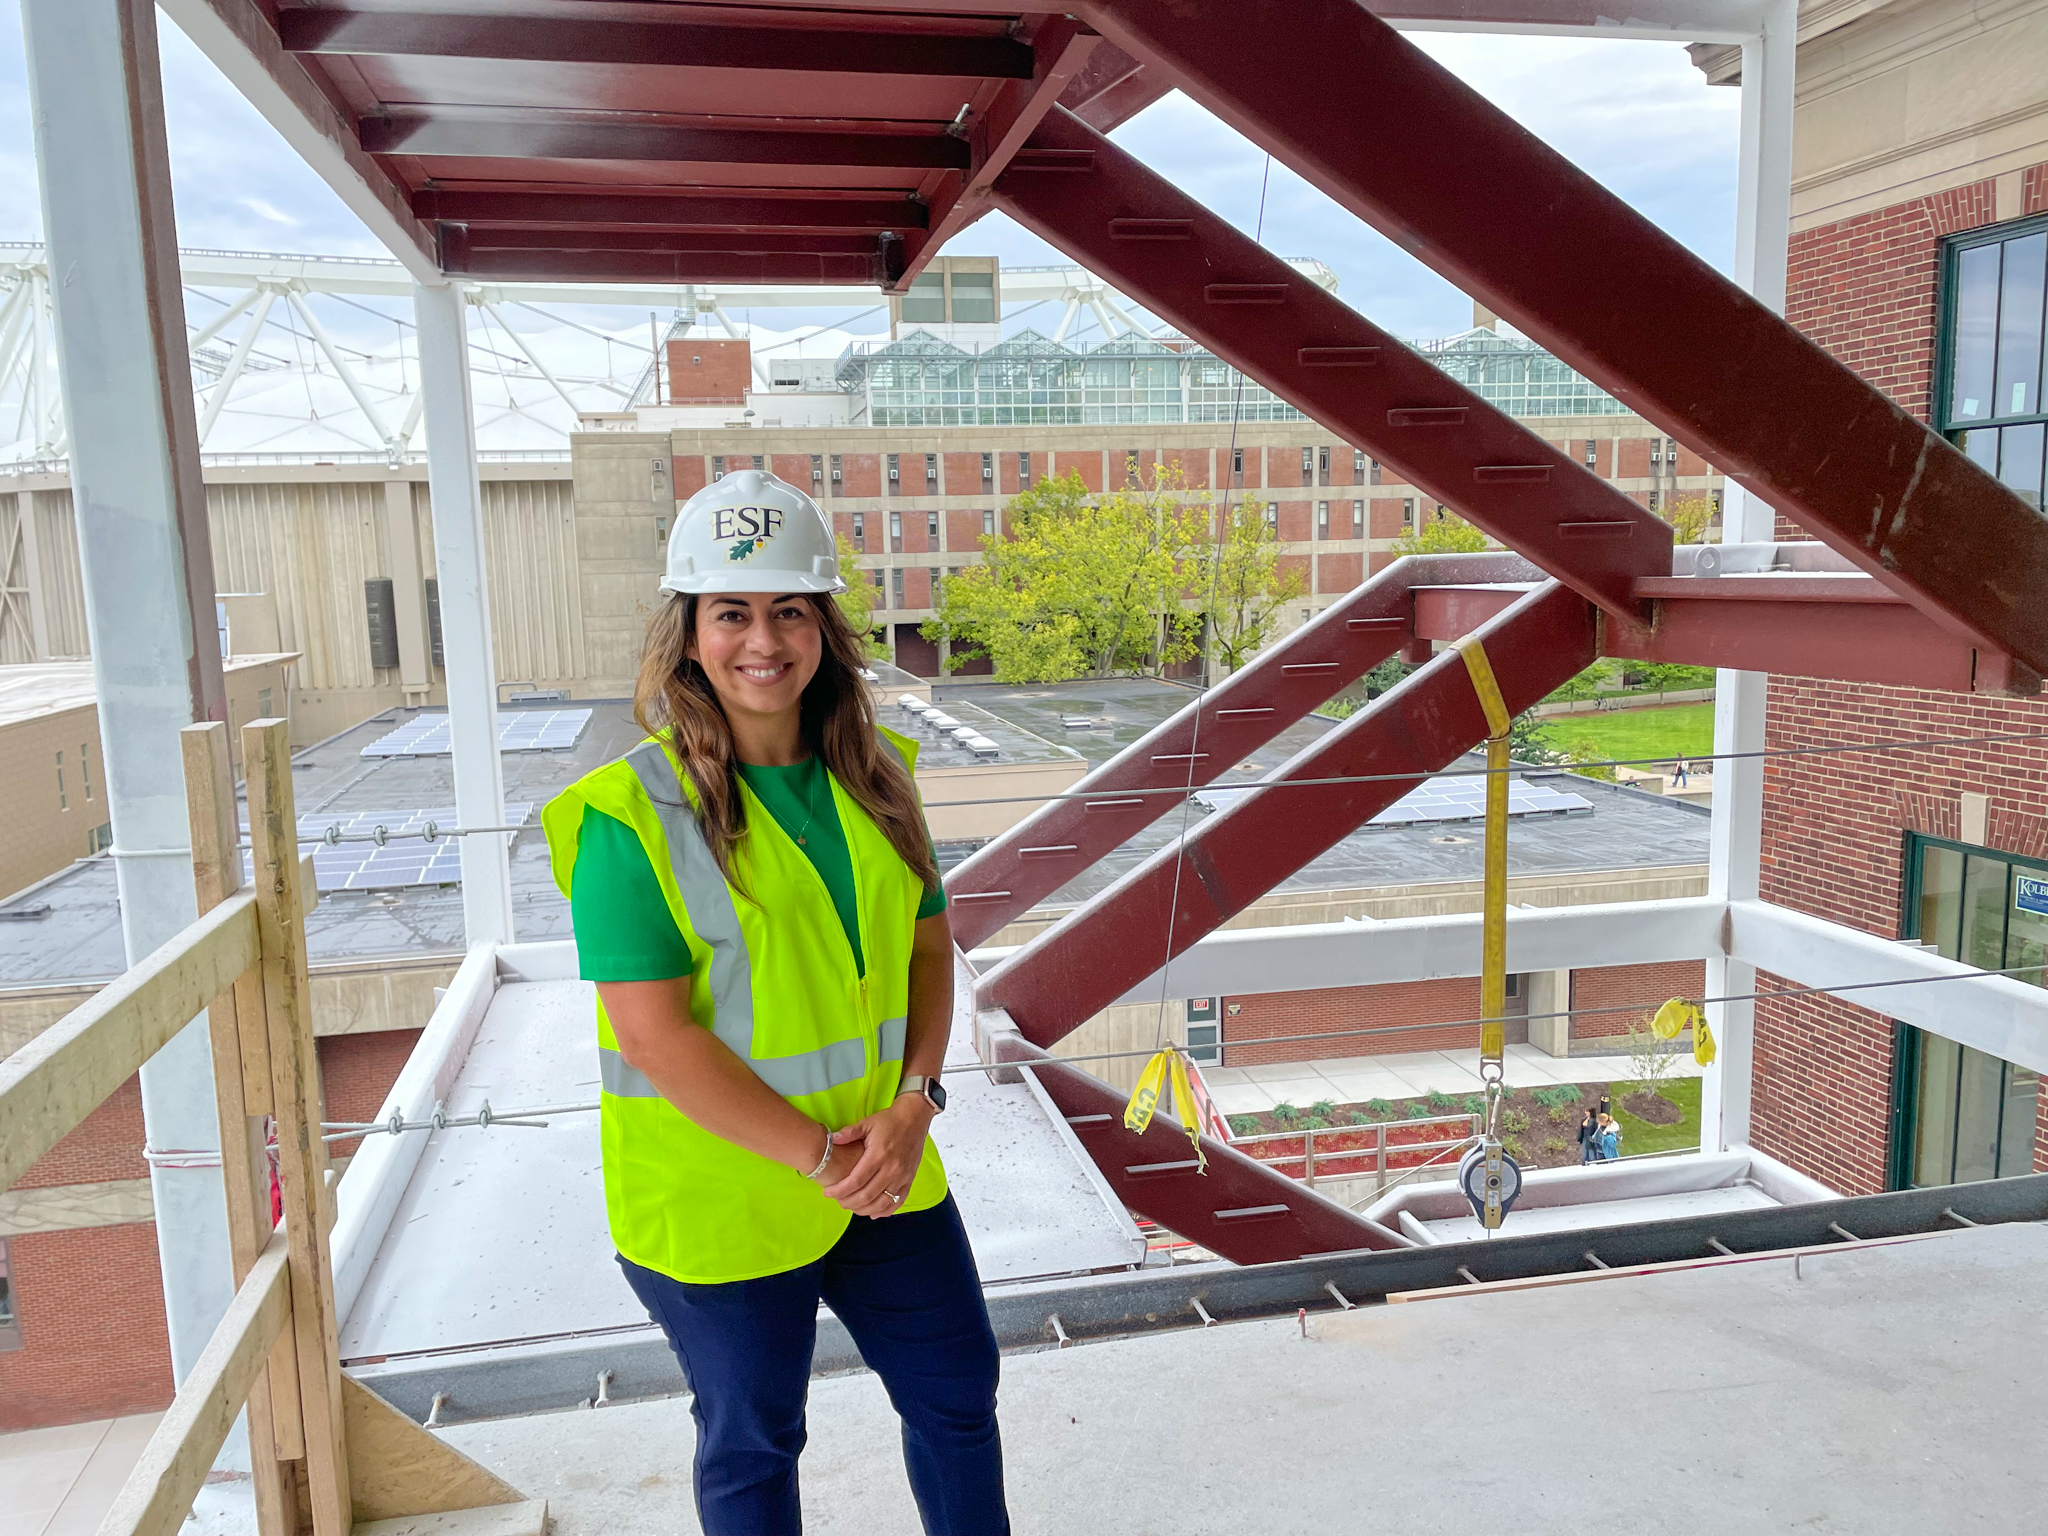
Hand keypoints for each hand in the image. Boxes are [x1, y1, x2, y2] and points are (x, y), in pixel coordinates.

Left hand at [821, 1095, 933, 1216]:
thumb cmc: (889, 1121)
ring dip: (864, 1209)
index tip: (827, 1193)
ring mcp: (902, 1177)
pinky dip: (884, 1211)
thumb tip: (832, 1139)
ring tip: (851, 1206)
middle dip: (848, 1202)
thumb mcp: (867, 1123)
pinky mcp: (910, 1180)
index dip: (839, 1190)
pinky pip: (897, 1202)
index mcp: (878, 1155)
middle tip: (837, 1201)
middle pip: (867, 1196)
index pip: (856, 1181)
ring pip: (881, 1203)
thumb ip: (849, 1132)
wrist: (914, 1118)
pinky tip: (873, 1213)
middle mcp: (892, 1169)